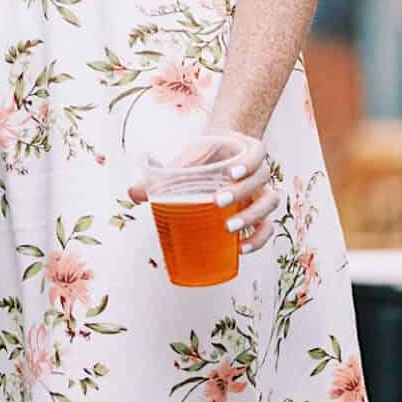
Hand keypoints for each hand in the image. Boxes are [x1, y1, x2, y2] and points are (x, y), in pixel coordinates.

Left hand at [129, 129, 279, 252]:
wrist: (222, 152)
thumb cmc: (205, 156)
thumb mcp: (187, 160)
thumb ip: (165, 174)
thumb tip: (132, 194)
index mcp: (247, 153)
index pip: (256, 154)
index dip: (248, 163)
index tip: (230, 172)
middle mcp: (261, 173)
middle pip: (261, 182)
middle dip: (241, 193)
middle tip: (218, 201)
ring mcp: (263, 192)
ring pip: (268, 205)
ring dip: (251, 217)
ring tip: (228, 228)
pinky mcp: (261, 211)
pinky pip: (268, 227)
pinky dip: (257, 238)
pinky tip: (240, 249)